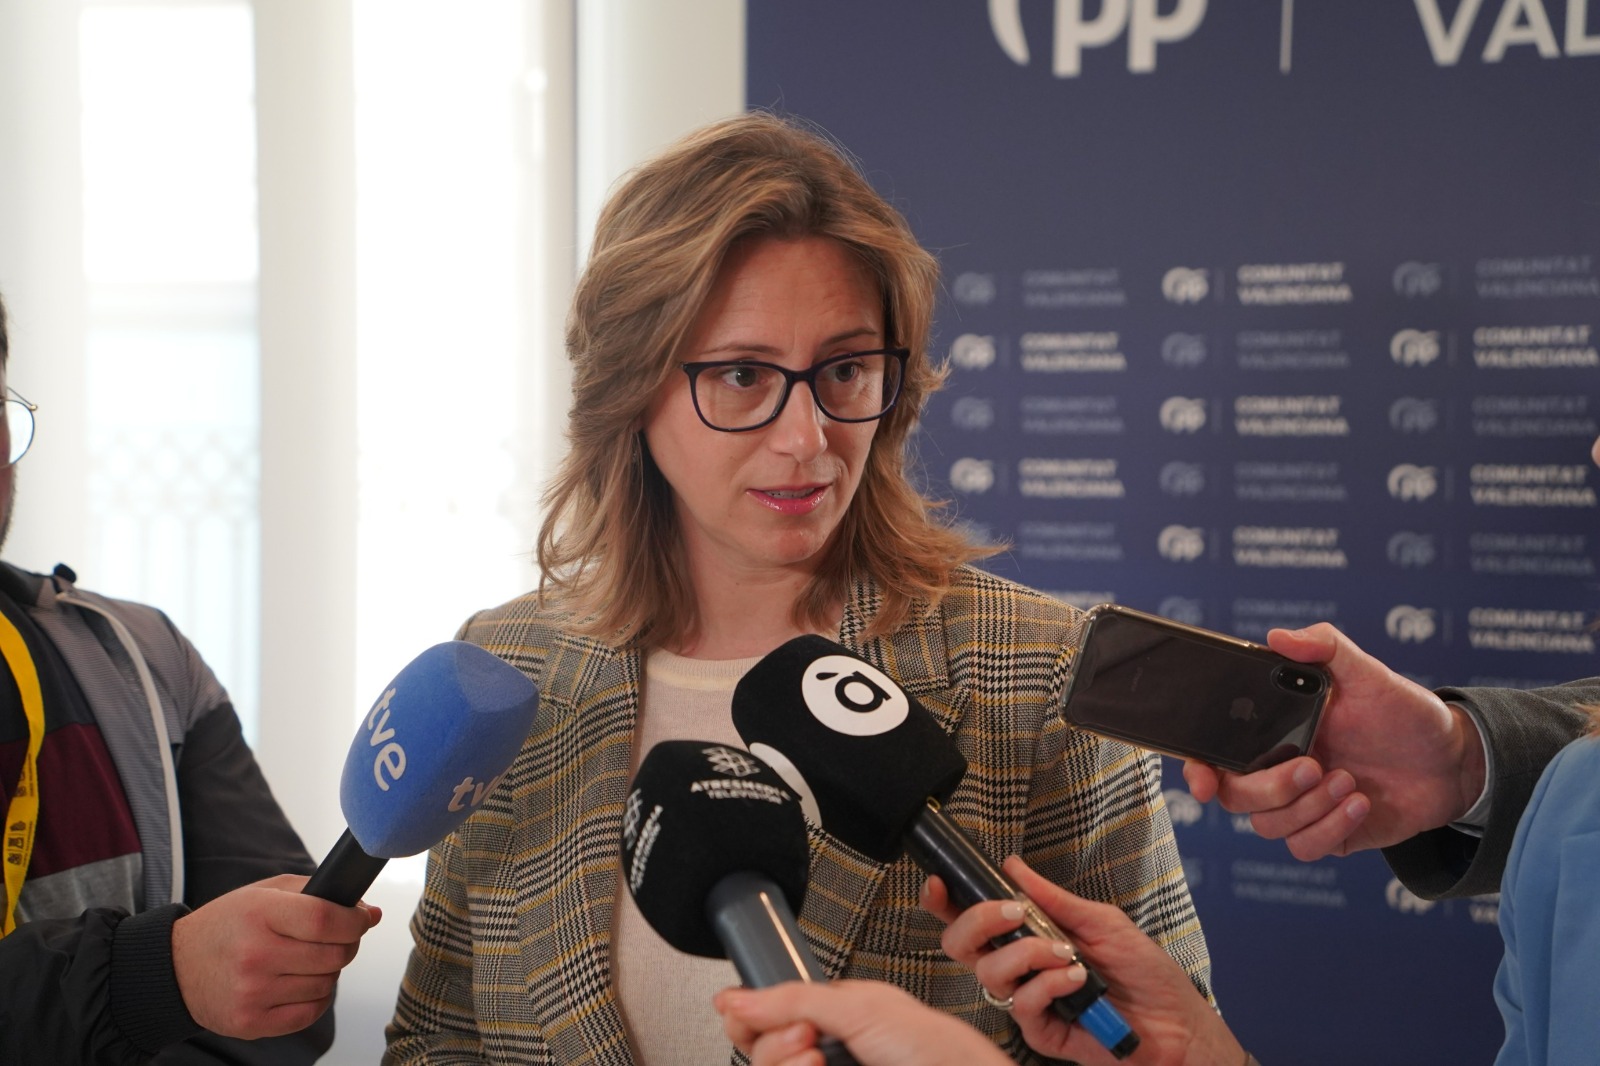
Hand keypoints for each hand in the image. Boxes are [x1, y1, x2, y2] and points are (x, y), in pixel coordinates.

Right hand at [170, 873, 381, 1038]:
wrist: (176, 968)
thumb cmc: (227, 925)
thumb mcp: (265, 893)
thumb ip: (319, 894)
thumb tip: (370, 913)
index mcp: (260, 913)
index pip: (327, 920)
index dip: (355, 921)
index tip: (360, 920)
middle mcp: (255, 954)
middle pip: (333, 955)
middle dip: (347, 945)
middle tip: (337, 940)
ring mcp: (252, 992)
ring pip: (326, 984)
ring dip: (329, 972)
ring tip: (309, 960)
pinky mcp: (251, 1022)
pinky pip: (310, 1013)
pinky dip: (316, 998)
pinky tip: (300, 983)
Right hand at [714, 980, 1009, 1065]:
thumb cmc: (935, 1048)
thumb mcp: (860, 1006)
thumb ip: (793, 999)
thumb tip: (735, 998)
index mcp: (832, 1015)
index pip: (765, 1015)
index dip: (750, 1015)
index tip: (748, 1013)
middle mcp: (824, 1051)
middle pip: (759, 1051)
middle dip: (773, 1040)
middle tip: (807, 1035)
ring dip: (784, 1063)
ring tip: (817, 1056)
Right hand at [924, 857, 1242, 1065]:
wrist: (1178, 1025)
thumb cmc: (1147, 974)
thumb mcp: (1103, 922)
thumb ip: (1054, 899)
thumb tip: (1013, 866)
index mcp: (1029, 937)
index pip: (975, 921)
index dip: (947, 903)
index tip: (941, 884)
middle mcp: (1021, 968)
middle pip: (962, 946)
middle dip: (979, 921)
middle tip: (1014, 913)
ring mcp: (1029, 999)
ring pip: (988, 973)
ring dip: (1026, 954)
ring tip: (1067, 953)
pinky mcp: (1042, 1031)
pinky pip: (1021, 1004)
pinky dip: (1047, 984)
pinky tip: (1076, 979)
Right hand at [1181, 623, 1485, 860]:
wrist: (1453, 759)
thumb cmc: (1403, 712)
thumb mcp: (1366, 671)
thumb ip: (1324, 646)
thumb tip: (1277, 636)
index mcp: (1274, 733)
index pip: (1216, 755)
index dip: (1198, 771)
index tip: (1205, 780)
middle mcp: (1280, 770)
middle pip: (1236, 797)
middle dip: (1270, 788)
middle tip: (1313, 766)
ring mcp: (1303, 806)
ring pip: (1268, 826)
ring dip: (1307, 807)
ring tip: (1348, 781)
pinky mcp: (1330, 835)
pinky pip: (1304, 848)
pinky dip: (1329, 828)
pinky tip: (1359, 802)